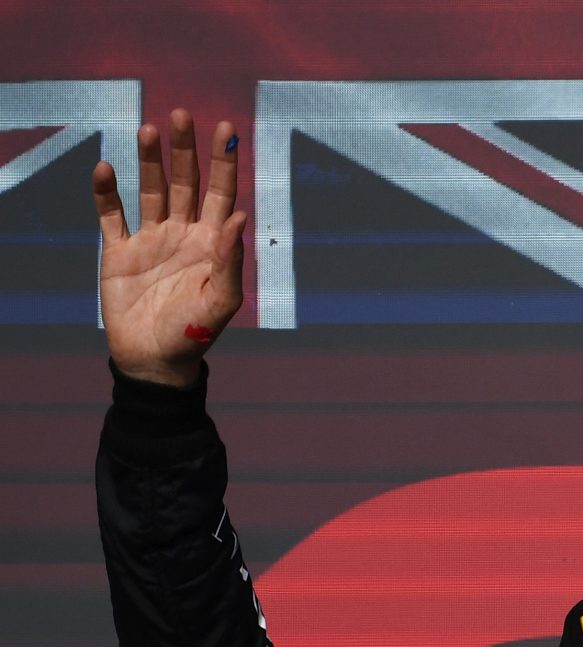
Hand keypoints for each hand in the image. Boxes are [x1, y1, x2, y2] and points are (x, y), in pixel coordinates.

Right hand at [93, 109, 245, 386]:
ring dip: (150, 161)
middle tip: (181, 115)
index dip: (224, 163)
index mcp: (213, 244)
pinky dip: (106, 192)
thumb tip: (239, 216)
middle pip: (186, 182)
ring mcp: (151, 240)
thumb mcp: (220, 301)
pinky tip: (106, 168)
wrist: (154, 360)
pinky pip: (111, 215)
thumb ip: (231, 260)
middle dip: (185, 150)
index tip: (227, 129)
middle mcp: (183, 234)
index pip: (221, 194)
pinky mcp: (119, 251)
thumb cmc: (194, 334)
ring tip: (149, 130)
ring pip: (152, 190)